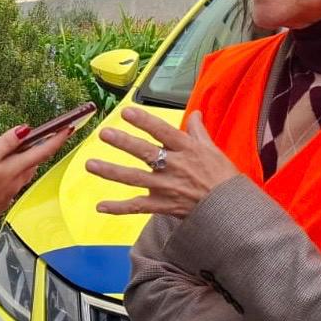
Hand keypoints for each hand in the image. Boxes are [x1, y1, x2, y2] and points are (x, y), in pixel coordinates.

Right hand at [0, 123, 73, 240]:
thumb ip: (6, 143)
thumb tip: (25, 130)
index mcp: (15, 168)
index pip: (43, 151)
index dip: (58, 139)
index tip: (69, 128)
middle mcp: (16, 181)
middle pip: (33, 162)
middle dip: (39, 149)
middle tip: (42, 137)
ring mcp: (8, 193)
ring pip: (19, 173)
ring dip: (20, 161)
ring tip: (12, 152)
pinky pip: (4, 184)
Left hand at [86, 107, 239, 217]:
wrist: (229, 209)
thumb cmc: (223, 177)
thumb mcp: (213, 149)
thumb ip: (198, 131)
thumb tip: (195, 113)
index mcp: (187, 149)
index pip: (162, 131)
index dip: (144, 121)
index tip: (127, 111)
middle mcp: (174, 166)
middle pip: (145, 152)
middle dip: (123, 142)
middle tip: (104, 133)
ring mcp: (166, 187)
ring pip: (134, 178)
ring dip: (111, 171)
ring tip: (90, 164)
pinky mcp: (162, 205)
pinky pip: (137, 207)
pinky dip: (118, 208)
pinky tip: (100, 206)